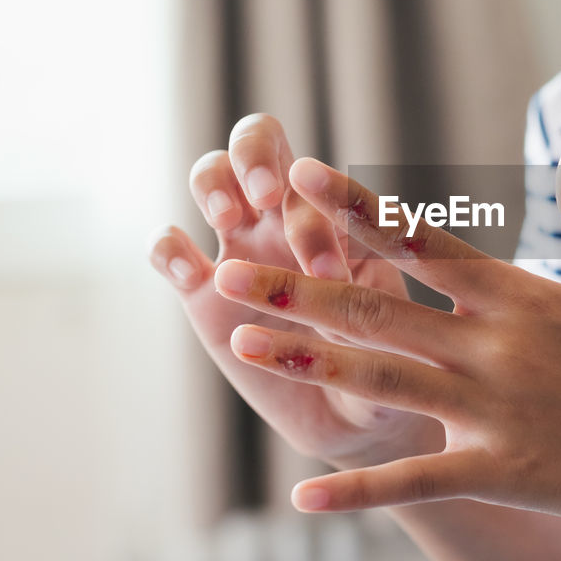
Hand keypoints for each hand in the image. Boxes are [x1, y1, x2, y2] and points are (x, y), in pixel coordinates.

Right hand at [147, 113, 442, 467]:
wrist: (356, 418)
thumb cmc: (393, 371)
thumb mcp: (392, 343)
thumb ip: (364, 314)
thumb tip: (337, 291)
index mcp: (344, 219)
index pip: (324, 178)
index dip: (320, 201)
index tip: (328, 266)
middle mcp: (289, 221)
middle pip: (258, 142)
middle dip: (256, 156)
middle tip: (265, 195)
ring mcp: (243, 251)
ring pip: (211, 175)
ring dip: (214, 183)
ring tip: (226, 216)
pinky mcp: (203, 294)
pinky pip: (169, 249)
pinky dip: (167, 247)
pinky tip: (186, 270)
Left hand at [213, 133, 560, 534]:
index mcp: (520, 297)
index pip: (424, 241)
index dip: (357, 207)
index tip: (300, 177)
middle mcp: (497, 346)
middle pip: (382, 305)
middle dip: (299, 282)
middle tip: (226, 267)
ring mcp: (496, 410)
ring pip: (385, 378)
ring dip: (310, 357)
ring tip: (243, 339)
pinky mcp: (502, 469)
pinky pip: (419, 478)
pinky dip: (360, 490)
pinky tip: (300, 495)